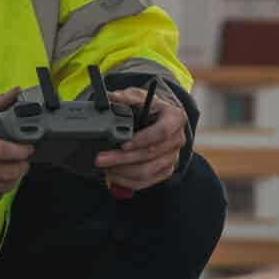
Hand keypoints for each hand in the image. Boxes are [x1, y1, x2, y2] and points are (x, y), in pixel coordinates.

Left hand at [94, 80, 191, 194]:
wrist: (161, 119)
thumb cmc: (150, 107)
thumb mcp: (140, 96)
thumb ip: (126, 97)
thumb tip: (112, 98)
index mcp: (175, 118)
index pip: (162, 132)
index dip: (142, 139)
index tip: (122, 143)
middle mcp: (178, 139)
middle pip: (150, 154)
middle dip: (122, 158)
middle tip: (100, 158)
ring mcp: (173, 157)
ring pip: (146, 171)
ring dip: (122, 171)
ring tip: (103, 167)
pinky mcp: (165, 171)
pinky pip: (145, 182)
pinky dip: (126, 181)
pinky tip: (112, 175)